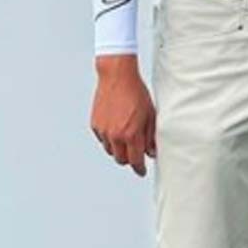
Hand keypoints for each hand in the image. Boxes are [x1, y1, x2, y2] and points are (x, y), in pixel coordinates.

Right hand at [91, 55, 156, 175]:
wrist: (117, 76)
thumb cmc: (137, 93)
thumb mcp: (150, 114)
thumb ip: (151, 136)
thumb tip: (151, 152)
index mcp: (131, 134)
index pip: (135, 160)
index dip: (140, 168)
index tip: (142, 171)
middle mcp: (115, 135)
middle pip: (121, 160)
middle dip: (129, 159)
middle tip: (135, 153)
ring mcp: (103, 130)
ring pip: (110, 151)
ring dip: (118, 149)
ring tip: (126, 137)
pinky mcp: (95, 124)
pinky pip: (102, 139)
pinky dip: (109, 139)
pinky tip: (116, 128)